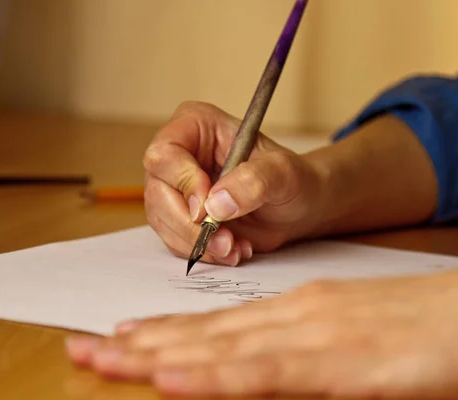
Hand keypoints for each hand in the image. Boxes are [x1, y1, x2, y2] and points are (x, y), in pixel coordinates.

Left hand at [65, 263, 457, 398]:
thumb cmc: (425, 329)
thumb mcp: (354, 332)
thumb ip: (308, 347)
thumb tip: (269, 357)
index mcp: (300, 308)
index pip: (218, 322)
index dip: (165, 330)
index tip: (123, 334)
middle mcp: (295, 314)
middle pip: (204, 332)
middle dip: (140, 342)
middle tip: (86, 344)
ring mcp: (311, 335)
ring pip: (219, 348)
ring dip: (157, 354)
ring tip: (105, 355)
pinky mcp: (335, 363)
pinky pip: (262, 373)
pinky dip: (213, 374)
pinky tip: (173, 376)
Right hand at [142, 101, 325, 265]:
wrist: (299, 207)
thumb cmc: (292, 178)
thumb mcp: (283, 173)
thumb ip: (254, 181)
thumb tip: (215, 203)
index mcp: (196, 126)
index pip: (166, 153)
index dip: (183, 183)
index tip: (208, 208)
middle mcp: (180, 155)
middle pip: (158, 192)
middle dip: (190, 224)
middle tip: (225, 241)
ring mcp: (177, 187)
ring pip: (162, 220)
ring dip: (198, 242)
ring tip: (235, 247)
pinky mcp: (181, 216)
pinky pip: (175, 239)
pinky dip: (203, 251)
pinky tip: (232, 250)